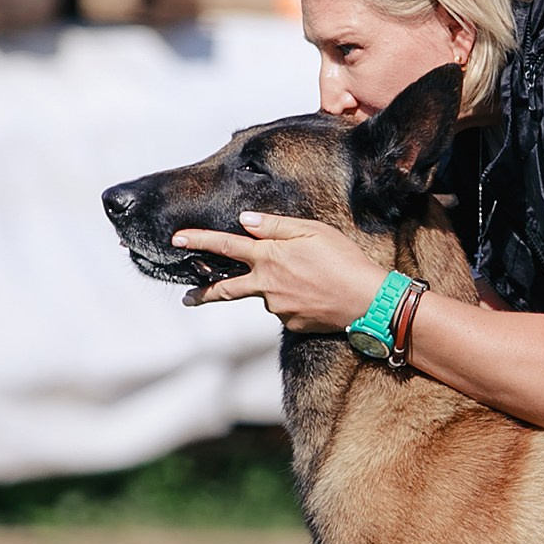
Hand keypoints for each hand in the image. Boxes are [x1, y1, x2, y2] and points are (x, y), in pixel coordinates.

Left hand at [172, 212, 391, 331]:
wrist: (367, 300)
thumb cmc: (344, 259)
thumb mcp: (312, 231)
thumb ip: (276, 226)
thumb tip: (246, 220)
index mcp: (269, 257)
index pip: (225, 245)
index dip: (199, 240)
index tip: (176, 239)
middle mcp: (266, 285)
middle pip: (225, 289)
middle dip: (203, 293)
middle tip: (186, 298)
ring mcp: (277, 307)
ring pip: (265, 295)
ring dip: (274, 287)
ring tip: (308, 279)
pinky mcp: (291, 323)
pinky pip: (285, 309)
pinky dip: (293, 300)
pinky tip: (316, 293)